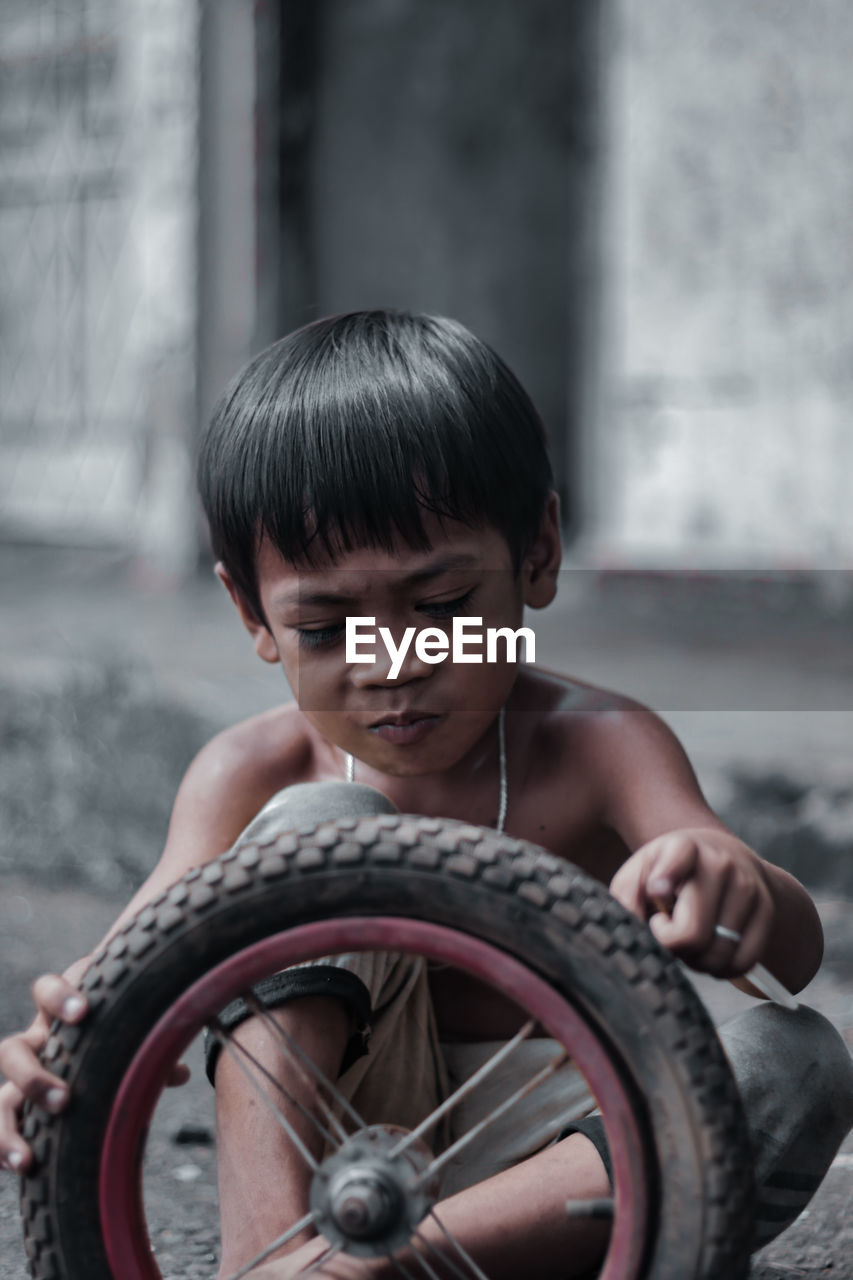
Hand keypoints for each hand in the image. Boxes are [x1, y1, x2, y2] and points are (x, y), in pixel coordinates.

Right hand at [0, 971, 190, 1173]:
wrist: (105, 1027)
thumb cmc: (123, 1021)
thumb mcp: (137, 1025)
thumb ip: (154, 1047)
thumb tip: (180, 1074)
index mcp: (62, 1014)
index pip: (45, 990)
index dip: (58, 998)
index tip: (83, 1012)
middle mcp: (37, 1043)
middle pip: (11, 1052)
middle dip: (34, 1077)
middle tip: (65, 1100)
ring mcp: (27, 1076)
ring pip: (1, 1099)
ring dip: (8, 1129)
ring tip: (27, 1159)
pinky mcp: (24, 1106)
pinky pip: (3, 1126)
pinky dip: (6, 1147)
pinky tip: (23, 1167)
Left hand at [609, 828, 774, 977]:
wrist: (725, 857)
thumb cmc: (669, 873)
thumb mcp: (640, 873)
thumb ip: (626, 898)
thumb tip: (636, 933)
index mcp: (682, 848)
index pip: (676, 859)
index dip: (666, 876)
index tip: (657, 887)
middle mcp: (720, 863)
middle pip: (692, 934)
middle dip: (673, 947)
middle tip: (667, 933)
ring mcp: (747, 887)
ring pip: (718, 955)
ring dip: (697, 961)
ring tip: (688, 940)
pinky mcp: (766, 910)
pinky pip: (743, 962)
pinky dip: (722, 969)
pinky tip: (710, 951)